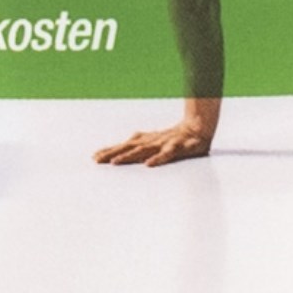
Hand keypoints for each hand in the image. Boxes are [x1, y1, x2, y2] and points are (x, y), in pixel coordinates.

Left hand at [94, 119, 213, 167]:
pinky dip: (157, 159)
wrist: (198, 128)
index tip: (94, 158)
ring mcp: (163, 143)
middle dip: (112, 154)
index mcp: (145, 141)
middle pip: (129, 148)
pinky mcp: (177, 147)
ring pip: (144, 150)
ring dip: (129, 156)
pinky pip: (166, 155)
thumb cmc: (173, 137)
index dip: (109, 151)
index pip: (124, 146)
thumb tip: (121, 148)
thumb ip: (138, 145)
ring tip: (115, 162)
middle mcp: (151, 141)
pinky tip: (148, 165)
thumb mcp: (153, 140)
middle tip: (97, 160)